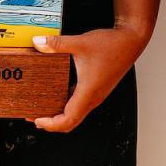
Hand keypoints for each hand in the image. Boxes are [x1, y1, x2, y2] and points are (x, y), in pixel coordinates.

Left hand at [31, 24, 148, 131]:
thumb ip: (57, 43)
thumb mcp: (80, 42)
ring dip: (59, 116)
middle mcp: (93, 97)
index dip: (51, 124)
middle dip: (52, 124)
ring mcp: (96, 95)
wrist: (131, 40)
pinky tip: (57, 96)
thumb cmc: (112, 44)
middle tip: (34, 117)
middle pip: (71, 122)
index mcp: (88, 92)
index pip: (68, 120)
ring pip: (76, 115)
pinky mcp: (97, 89)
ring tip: (43, 109)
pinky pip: (80, 105)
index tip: (37, 119)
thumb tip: (38, 42)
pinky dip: (67, 107)